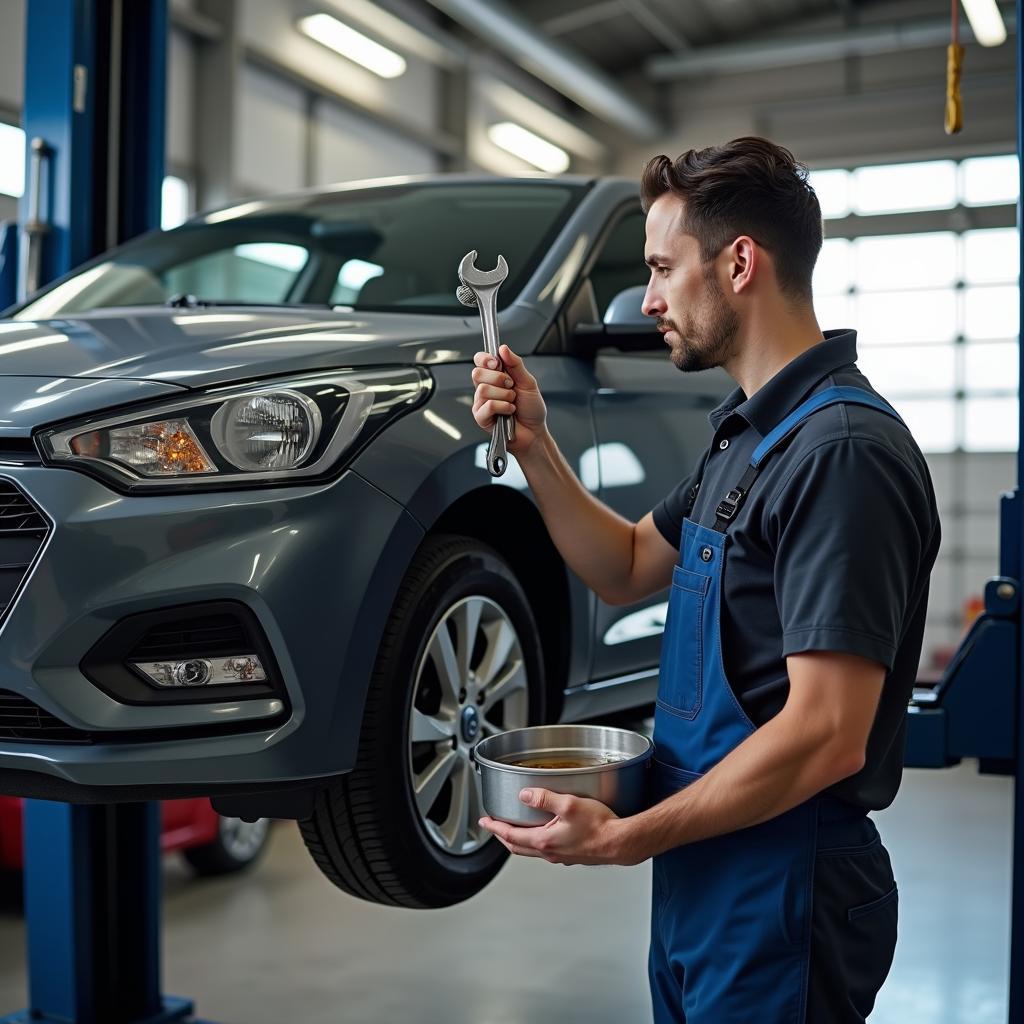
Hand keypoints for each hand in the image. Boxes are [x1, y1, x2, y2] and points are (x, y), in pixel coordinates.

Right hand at [471, 343, 547, 458]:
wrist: (534, 432)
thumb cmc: (531, 409)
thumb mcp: (528, 382)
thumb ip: (516, 364)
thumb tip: (503, 348)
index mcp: (495, 377)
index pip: (480, 360)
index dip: (485, 359)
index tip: (497, 363)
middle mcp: (485, 388)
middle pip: (477, 373)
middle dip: (498, 379)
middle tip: (511, 387)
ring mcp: (481, 403)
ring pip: (483, 390)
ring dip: (504, 395)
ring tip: (512, 402)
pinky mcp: (481, 417)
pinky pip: (488, 405)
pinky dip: (503, 407)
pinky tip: (509, 412)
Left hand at [479, 787, 640, 865]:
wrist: (621, 842)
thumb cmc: (600, 826)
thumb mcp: (569, 804)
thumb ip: (544, 798)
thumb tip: (524, 795)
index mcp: (545, 840)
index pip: (511, 835)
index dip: (495, 827)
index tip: (485, 821)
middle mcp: (550, 852)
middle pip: (517, 846)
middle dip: (502, 835)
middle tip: (493, 826)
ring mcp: (560, 856)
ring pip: (530, 850)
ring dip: (517, 840)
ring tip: (512, 829)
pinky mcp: (571, 855)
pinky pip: (545, 849)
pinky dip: (535, 841)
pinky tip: (542, 832)